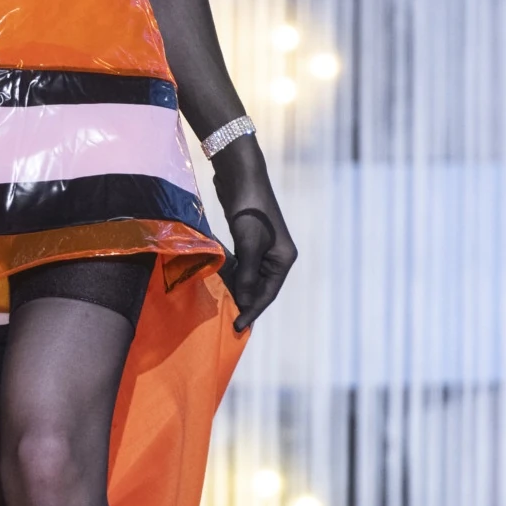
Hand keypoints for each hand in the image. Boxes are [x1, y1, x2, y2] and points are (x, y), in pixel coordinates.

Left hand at [209, 135, 296, 332]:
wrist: (242, 178)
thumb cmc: (249, 211)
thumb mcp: (249, 245)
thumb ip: (247, 274)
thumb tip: (244, 299)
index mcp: (283, 259)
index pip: (268, 294)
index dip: (252, 311)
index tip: (237, 327)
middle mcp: (277, 256)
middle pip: (260, 287)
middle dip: (245, 303)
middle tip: (228, 320)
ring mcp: (263, 248)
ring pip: (250, 277)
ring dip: (238, 290)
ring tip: (223, 307)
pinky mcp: (249, 240)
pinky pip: (242, 266)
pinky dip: (233, 276)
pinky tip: (221, 284)